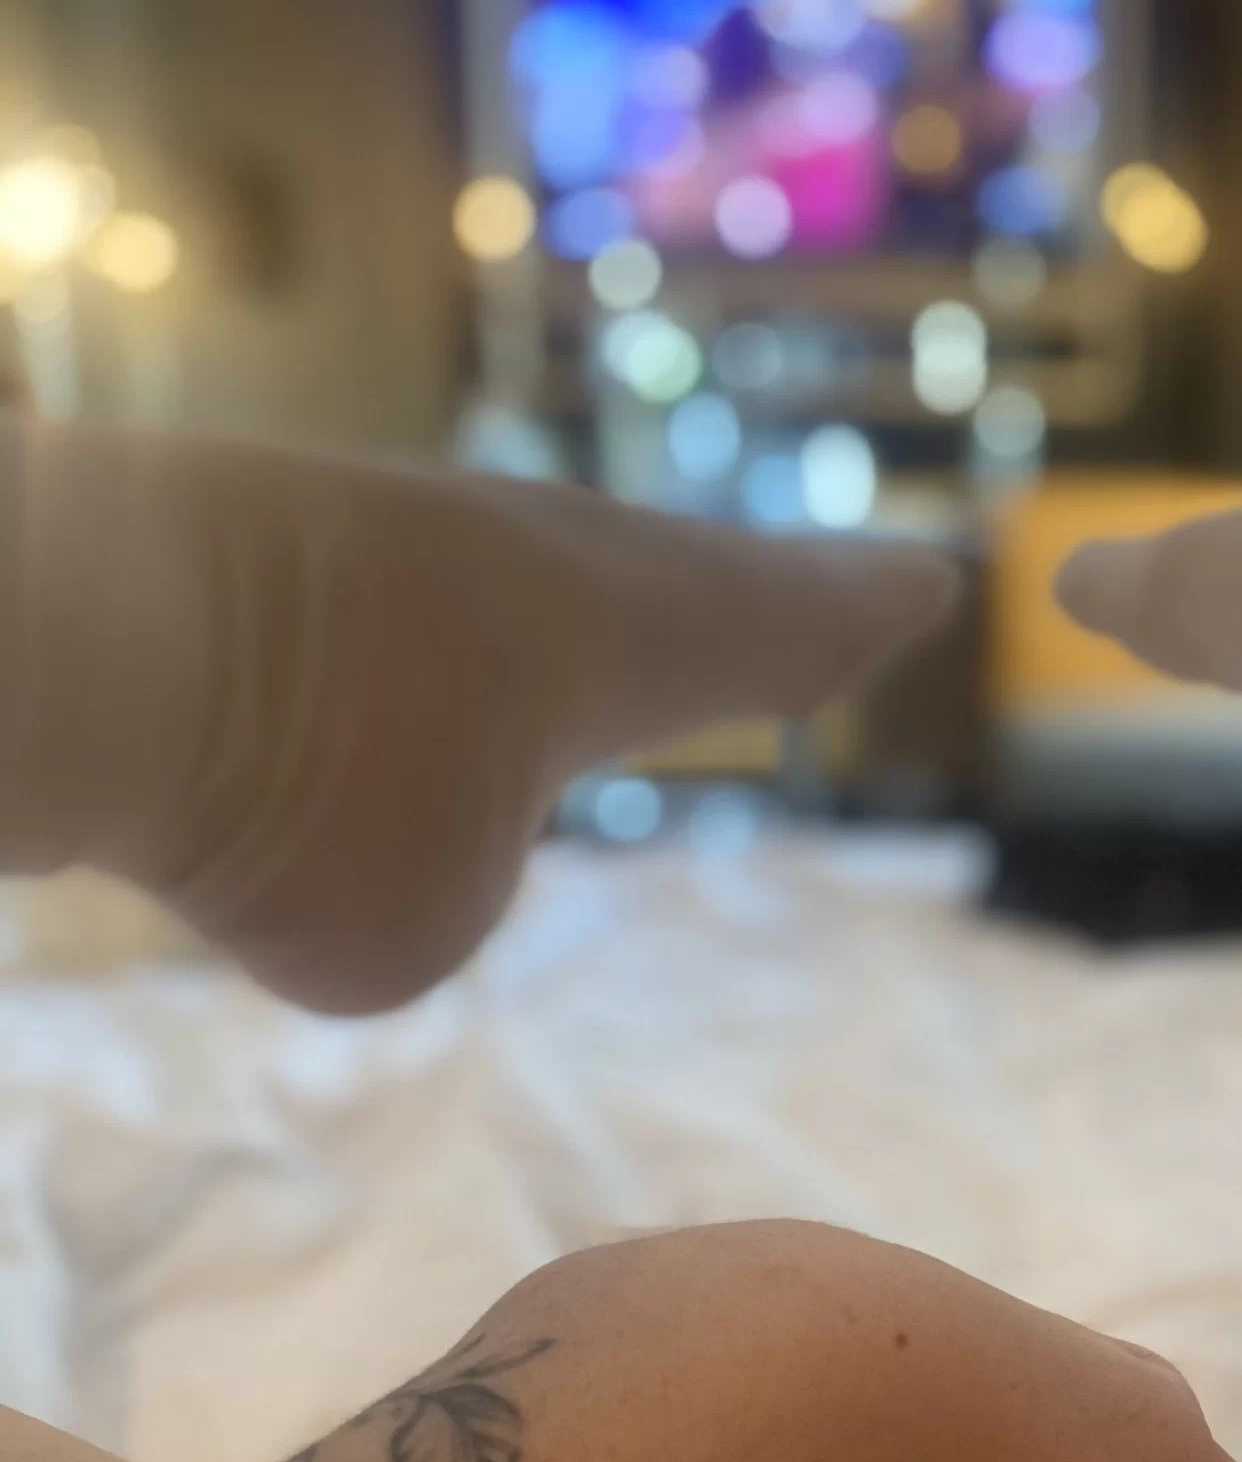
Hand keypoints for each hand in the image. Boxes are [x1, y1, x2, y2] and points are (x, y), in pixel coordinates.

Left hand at [0, 420, 953, 1012]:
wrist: (95, 640)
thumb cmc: (315, 799)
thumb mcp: (408, 925)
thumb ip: (432, 889)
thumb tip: (374, 820)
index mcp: (622, 633)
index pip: (771, 624)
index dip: (846, 616)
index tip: (925, 582)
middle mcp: (524, 559)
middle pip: (669, 577)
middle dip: (752, 596)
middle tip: (848, 585)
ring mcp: (393, 537)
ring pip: (521, 587)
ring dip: (572, 617)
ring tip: (623, 632)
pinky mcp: (268, 544)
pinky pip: (387, 611)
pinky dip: (414, 650)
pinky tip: (396, 669)